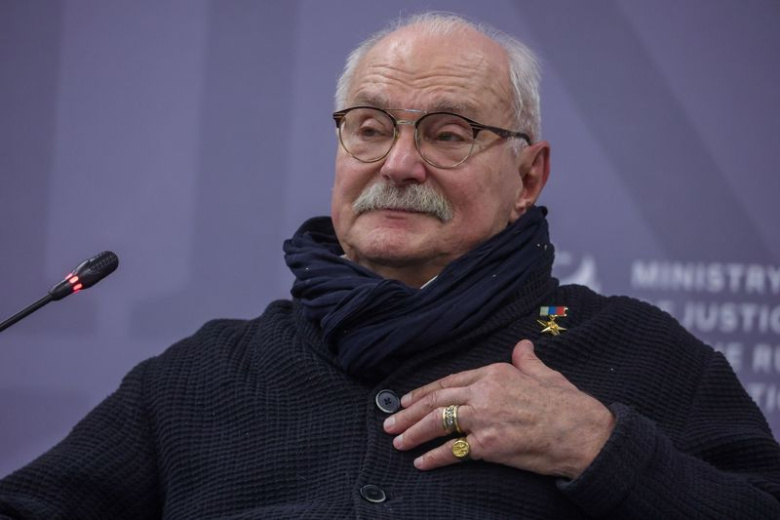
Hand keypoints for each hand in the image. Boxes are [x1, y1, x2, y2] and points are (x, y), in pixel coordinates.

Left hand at [383, 339, 615, 478]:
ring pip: (439, 423)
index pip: (450, 381)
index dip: (425, 391)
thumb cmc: (568, 405)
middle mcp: (485, 392)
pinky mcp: (489, 444)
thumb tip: (523, 346)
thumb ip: (527, 360)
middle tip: (390, 422)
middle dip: (410, 412)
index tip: (408, 400)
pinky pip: (454, 451)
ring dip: (414, 433)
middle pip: (438, 401)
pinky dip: (434, 458)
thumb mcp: (545, 373)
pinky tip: (421, 463)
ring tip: (397, 441)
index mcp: (495, 372)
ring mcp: (485, 418)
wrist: (585, 433)